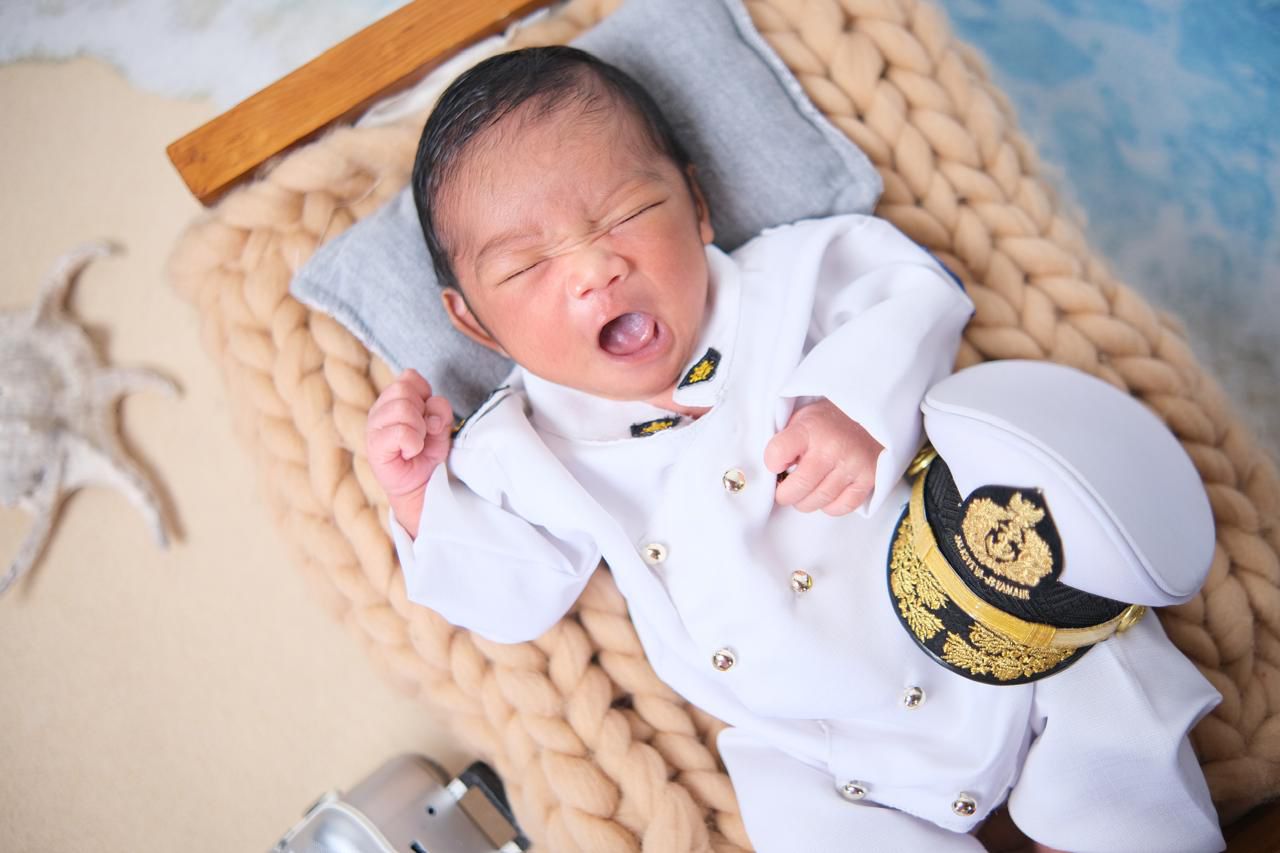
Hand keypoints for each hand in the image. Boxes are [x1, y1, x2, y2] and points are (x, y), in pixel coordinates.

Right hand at [366, 369, 452, 536]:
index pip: (409, 377)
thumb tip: (432, 410)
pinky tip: (410, 451)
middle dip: (422, 412)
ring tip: (416, 443)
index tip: (428, 415)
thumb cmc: (427, 452)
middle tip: (422, 432)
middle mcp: (380, 408)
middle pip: (404, 389)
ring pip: (402, 408)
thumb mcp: (441, 425)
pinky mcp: (374, 445)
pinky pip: (400, 432)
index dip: (425, 394)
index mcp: (394, 399)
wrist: (421, 484)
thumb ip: (440, 410)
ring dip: (419, 429)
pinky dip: (413, 443)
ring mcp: (374, 426)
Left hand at [764, 399, 881, 515]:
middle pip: (797, 488)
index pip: (776, 455)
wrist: (873, 412)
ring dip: (805, 501)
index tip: (776, 465)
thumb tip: (771, 470)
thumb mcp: (804, 417)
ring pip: (817, 501)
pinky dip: (829, 506)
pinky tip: (826, 493)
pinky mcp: (867, 479)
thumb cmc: (832, 419)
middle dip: (785, 494)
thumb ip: (787, 440)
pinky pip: (841, 507)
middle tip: (785, 489)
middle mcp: (831, 448)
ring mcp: (851, 465)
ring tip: (805, 491)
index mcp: (810, 429)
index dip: (771, 464)